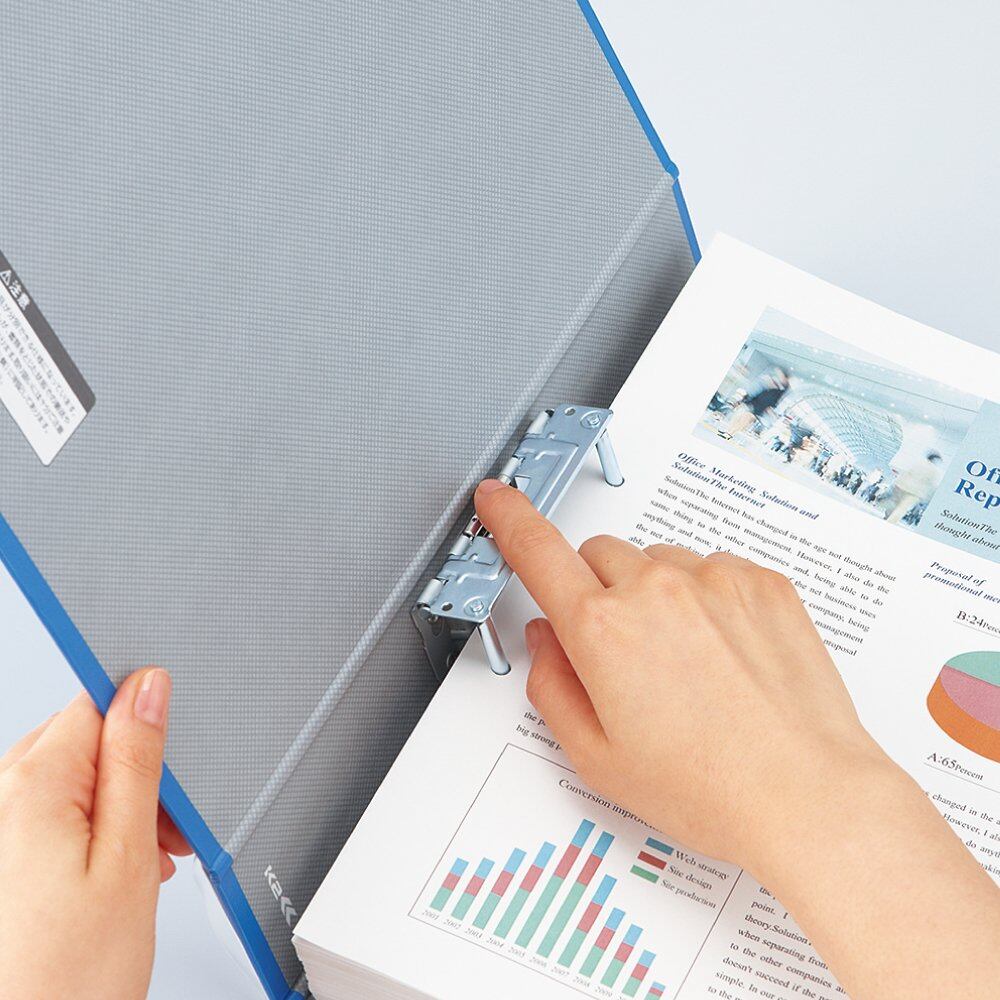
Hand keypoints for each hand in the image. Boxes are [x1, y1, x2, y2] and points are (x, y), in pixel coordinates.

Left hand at [0, 669, 190, 999]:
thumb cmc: (66, 978)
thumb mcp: (128, 857)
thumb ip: (137, 760)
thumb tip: (147, 689)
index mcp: (32, 786)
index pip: (99, 702)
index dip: (145, 728)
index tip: (165, 765)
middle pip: (86, 743)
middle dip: (134, 776)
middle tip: (161, 832)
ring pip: (72, 781)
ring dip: (115, 810)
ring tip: (136, 866)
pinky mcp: (1, 858)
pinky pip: (50, 817)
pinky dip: (88, 835)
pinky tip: (106, 876)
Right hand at [474, 478, 887, 869]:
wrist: (807, 795)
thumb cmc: (707, 788)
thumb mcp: (596, 757)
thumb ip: (551, 685)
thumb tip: (546, 638)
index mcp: (603, 630)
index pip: (537, 550)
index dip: (509, 519)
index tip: (498, 500)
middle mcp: (655, 589)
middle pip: (598, 555)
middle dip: (596, 591)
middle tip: (623, 652)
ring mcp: (714, 579)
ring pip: (656, 561)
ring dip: (654, 593)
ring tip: (687, 664)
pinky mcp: (761, 581)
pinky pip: (711, 568)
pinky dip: (706, 598)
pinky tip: (724, 655)